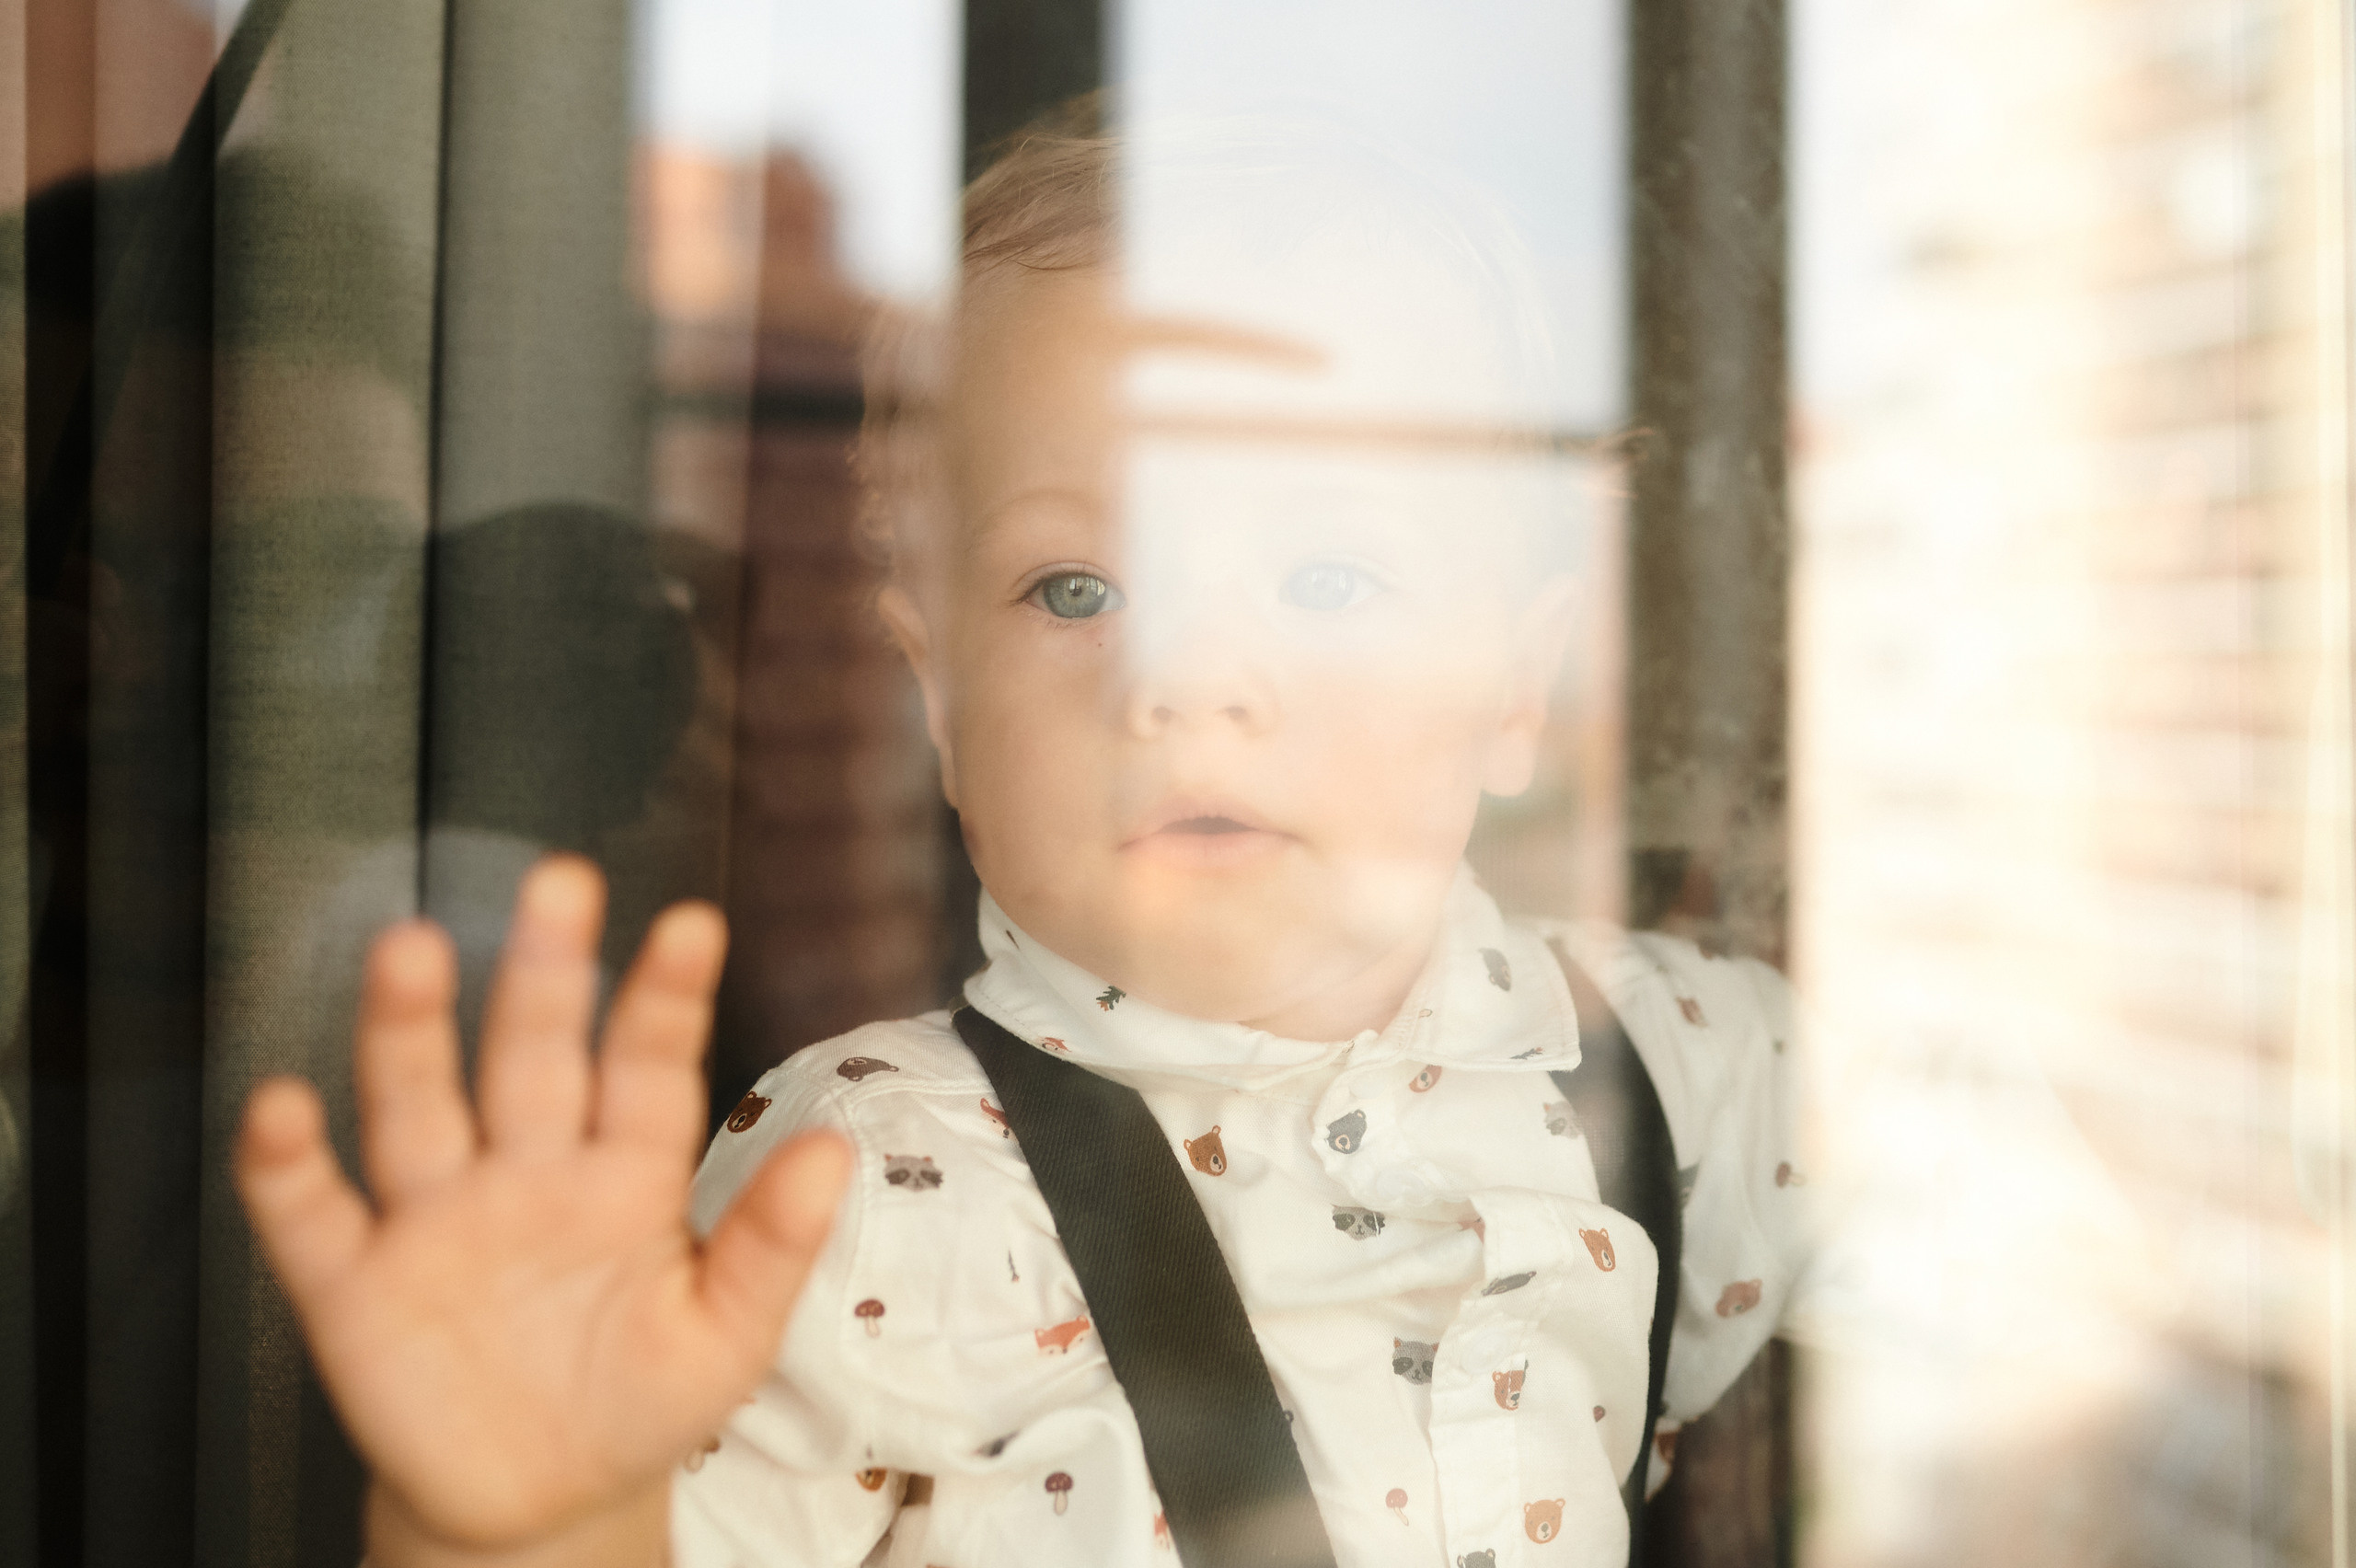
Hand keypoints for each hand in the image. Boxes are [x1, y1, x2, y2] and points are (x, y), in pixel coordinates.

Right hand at [235, 857, 851, 1554]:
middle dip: (544, 974)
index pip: (648, 1069)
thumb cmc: (640, 1400)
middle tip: (559, 884)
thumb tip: (835, 1154)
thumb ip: (772, 1246)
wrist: (542, 1504)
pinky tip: (280, 1105)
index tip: (693, 925)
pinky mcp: (353, 1283)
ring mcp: (435, 1217)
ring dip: (409, 1030)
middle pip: (531, 1056)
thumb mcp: (726, 1336)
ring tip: (412, 949)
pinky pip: (310, 1213)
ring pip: (417, 1104)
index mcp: (624, 1173)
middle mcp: (525, 1170)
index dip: (666, 999)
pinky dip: (285, 1163)